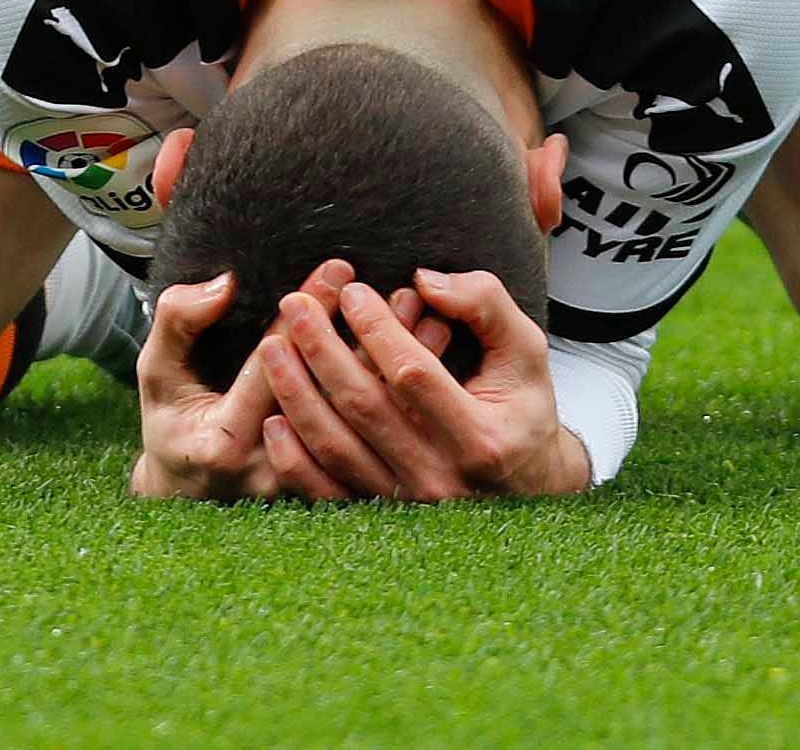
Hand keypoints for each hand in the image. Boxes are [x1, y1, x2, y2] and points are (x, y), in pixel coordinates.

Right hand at [128, 262, 409, 499]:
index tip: (339, 269)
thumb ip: (178, 322)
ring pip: (364, 425)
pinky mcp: (330, 497)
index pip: (275, 367)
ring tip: (425, 313)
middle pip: (331, 399)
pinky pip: (382, 445)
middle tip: (397, 286)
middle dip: (367, 337)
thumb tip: (223, 284)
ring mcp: (306, 491)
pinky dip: (408, 401)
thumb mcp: (158, 371)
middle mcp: (272, 475)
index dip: (308, 314)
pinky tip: (431, 361)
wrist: (188, 493)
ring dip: (396, 367)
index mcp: (225, 444)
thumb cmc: (171, 422)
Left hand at [256, 269, 591, 500]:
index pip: (413, 375)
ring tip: (271, 347)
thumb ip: (486, 305)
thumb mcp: (525, 351)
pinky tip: (273, 420)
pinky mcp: (383, 520)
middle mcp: (442, 480)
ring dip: (296, 395)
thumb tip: (426, 279)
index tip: (352, 291)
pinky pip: (326, 494)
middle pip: (364, 408)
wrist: (527, 486)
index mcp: (481, 439)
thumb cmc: (522, 410)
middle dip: (321, 350)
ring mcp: (408, 506)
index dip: (377, 329)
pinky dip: (294, 460)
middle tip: (293, 305)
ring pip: (337, 449)